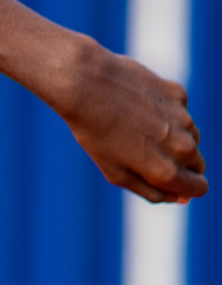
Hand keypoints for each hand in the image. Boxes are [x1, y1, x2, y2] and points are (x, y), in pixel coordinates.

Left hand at [56, 43, 206, 203]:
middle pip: (197, 164)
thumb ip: (153, 191)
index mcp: (167, 171)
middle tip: (142, 152)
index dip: (186, 188)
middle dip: (179, 163)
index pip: (199, 188)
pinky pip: (179, 111)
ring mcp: (184, 118)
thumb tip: (183, 199)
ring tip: (135, 127)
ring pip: (191, 137)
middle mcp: (183, 146)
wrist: (86, 85)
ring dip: (172, 137)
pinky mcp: (179, 94)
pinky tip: (137, 104)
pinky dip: (164, 111)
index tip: (169, 180)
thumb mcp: (116, 174)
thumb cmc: (95, 133)